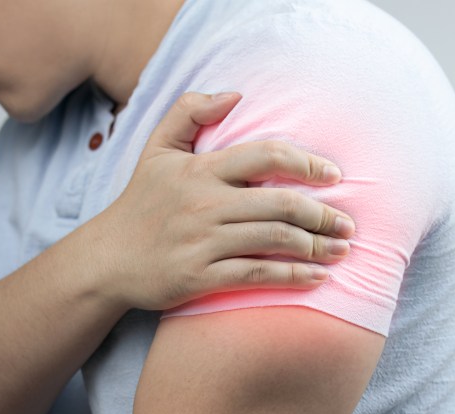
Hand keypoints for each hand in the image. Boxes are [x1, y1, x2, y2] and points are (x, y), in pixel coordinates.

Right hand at [96, 91, 355, 311]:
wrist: (106, 261)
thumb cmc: (139, 205)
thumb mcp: (156, 150)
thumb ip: (188, 112)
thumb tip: (234, 95)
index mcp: (200, 170)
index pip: (265, 155)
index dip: (306, 163)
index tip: (333, 175)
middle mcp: (204, 204)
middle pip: (280, 202)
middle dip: (323, 213)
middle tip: (348, 223)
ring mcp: (203, 242)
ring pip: (275, 239)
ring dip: (317, 246)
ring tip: (340, 250)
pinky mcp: (200, 277)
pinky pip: (257, 274)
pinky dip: (292, 276)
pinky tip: (316, 278)